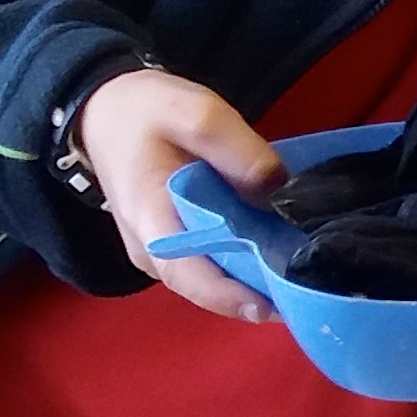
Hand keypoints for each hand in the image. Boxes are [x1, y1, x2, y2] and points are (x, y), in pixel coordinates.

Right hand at [81, 67, 284, 322]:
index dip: (230, 296)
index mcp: (150, 218)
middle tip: (311, 290)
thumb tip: (277, 188)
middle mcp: (150, 248)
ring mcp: (158, 250)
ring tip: (303, 277)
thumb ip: (240, 150)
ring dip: (252, 281)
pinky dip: (241, 265)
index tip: (275, 305)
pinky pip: (209, 264)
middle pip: (205, 286)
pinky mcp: (170, 243)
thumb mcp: (198, 112)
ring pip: (209, 279)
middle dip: (256, 293)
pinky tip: (279, 256)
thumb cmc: (147, 113)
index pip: (188, 274)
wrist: (106, 112)